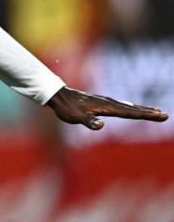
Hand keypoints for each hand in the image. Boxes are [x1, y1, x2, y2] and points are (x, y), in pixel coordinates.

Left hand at [46, 86, 167, 129]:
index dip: (146, 115)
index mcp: (107, 107)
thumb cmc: (67, 108)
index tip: (161, 115)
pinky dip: (131, 107)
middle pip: (133, 109)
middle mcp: (109, 103)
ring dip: (142, 109)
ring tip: (155, 111)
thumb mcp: (76, 118)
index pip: (130, 113)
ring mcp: (105, 101)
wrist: (58, 95)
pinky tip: (132, 108)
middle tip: (165, 115)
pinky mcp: (101, 102)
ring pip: (128, 106)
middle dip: (149, 112)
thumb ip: (89, 122)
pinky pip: (121, 105)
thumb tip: (101, 125)